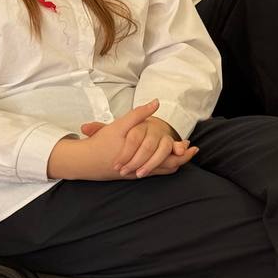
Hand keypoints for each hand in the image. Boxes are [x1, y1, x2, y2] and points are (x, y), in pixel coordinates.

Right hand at [48, 99, 197, 180]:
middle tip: (193, 150)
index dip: (181, 152)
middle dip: (182, 158)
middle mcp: (141, 167)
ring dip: (174, 163)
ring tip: (184, 153)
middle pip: (168, 166)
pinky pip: (153, 173)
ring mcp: (137, 173)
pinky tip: (168, 160)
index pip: (168, 157)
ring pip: (161, 171)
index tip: (192, 145)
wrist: (84, 161)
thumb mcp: (120, 126)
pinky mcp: (132, 175)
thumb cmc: (102, 142)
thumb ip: (139, 114)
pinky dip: (163, 167)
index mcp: (141, 156)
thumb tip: (156, 102)